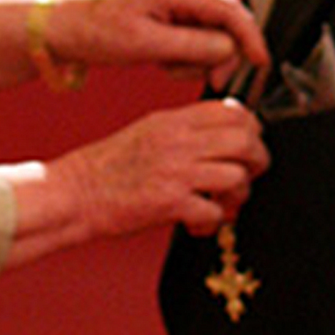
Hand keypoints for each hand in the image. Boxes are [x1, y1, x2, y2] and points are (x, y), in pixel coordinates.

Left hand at [45, 0, 268, 89]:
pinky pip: (193, 43)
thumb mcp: (145, 44)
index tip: (260, 63)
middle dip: (216, 56)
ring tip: (165, 66)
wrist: (62, 31)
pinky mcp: (167, 21)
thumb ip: (192, 46)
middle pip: (225, 26)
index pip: (231, 10)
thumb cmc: (93, 30)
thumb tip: (228, 50)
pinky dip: (184, 60)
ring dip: (196, 60)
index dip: (251, 38)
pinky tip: (161, 63)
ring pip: (210, 38)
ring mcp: (174, 6)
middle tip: (198, 76)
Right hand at [55, 98, 267, 237]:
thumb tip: (224, 129)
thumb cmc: (107, 166)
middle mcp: (177, 142)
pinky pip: (213, 212)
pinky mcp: (170, 203)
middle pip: (244, 141)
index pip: (231, 111)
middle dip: (257, 161)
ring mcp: (175, 172)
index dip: (252, 128)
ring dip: (237, 195)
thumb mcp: (147, 131)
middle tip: (250, 174)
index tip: (251, 142)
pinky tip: (197, 223)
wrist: (76, 193)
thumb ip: (185, 128)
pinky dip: (212, 223)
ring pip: (236, 177)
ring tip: (222, 203)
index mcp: (172, 121)